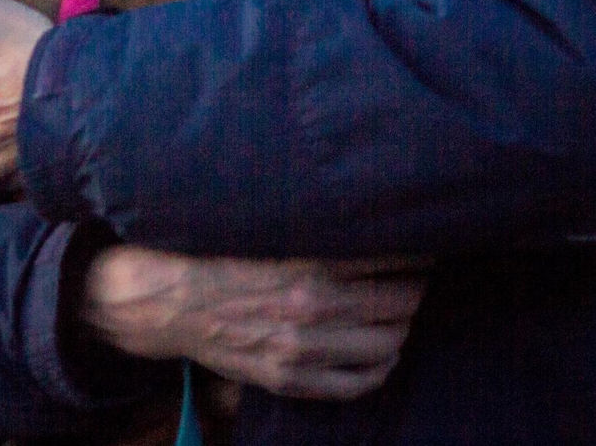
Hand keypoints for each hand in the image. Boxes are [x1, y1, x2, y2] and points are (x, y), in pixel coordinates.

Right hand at [77, 245, 428, 400]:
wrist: (167, 299)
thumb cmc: (220, 253)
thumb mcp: (271, 228)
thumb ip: (319, 226)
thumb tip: (370, 212)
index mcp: (311, 261)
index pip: (396, 260)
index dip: (420, 252)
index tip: (428, 243)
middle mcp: (313, 307)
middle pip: (401, 302)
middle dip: (417, 288)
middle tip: (420, 276)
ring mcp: (303, 348)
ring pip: (388, 343)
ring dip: (402, 326)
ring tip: (400, 311)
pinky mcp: (290, 378)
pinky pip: (359, 383)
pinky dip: (380, 368)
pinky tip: (382, 351)